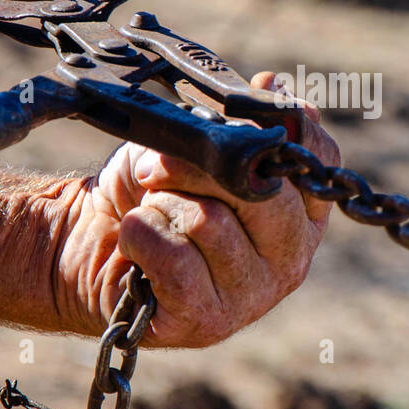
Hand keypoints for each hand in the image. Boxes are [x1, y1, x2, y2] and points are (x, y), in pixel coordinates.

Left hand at [49, 72, 339, 346]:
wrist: (87, 242)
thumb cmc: (149, 192)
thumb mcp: (192, 143)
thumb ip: (238, 122)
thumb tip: (275, 87)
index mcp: (302, 212)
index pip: (321, 162)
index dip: (284, 132)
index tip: (236, 121)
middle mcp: (290, 257)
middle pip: (263, 192)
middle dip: (196, 169)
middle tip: (156, 168)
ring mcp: (254, 295)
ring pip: (212, 223)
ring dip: (161, 207)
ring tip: (150, 214)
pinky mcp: (208, 321)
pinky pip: (176, 260)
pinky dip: (141, 237)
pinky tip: (135, 240)